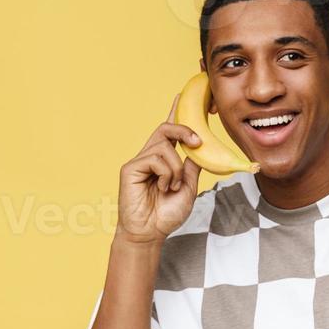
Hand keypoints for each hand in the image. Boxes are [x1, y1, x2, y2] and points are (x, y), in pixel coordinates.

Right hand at [116, 92, 203, 244]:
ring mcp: (139, 161)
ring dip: (175, 168)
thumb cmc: (166, 214)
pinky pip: (155, 158)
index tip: (182, 96)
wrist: (150, 233)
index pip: (169, 132)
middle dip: (183, 129)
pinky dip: (165, 174)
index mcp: (163, 160)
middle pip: (165, 128)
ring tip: (171, 187)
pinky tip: (161, 188)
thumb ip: (191, 168)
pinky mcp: (130, 168)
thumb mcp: (188, 189)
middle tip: (198, 142)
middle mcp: (150, 157)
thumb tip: (198, 151)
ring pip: (164, 147)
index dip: (174, 112)